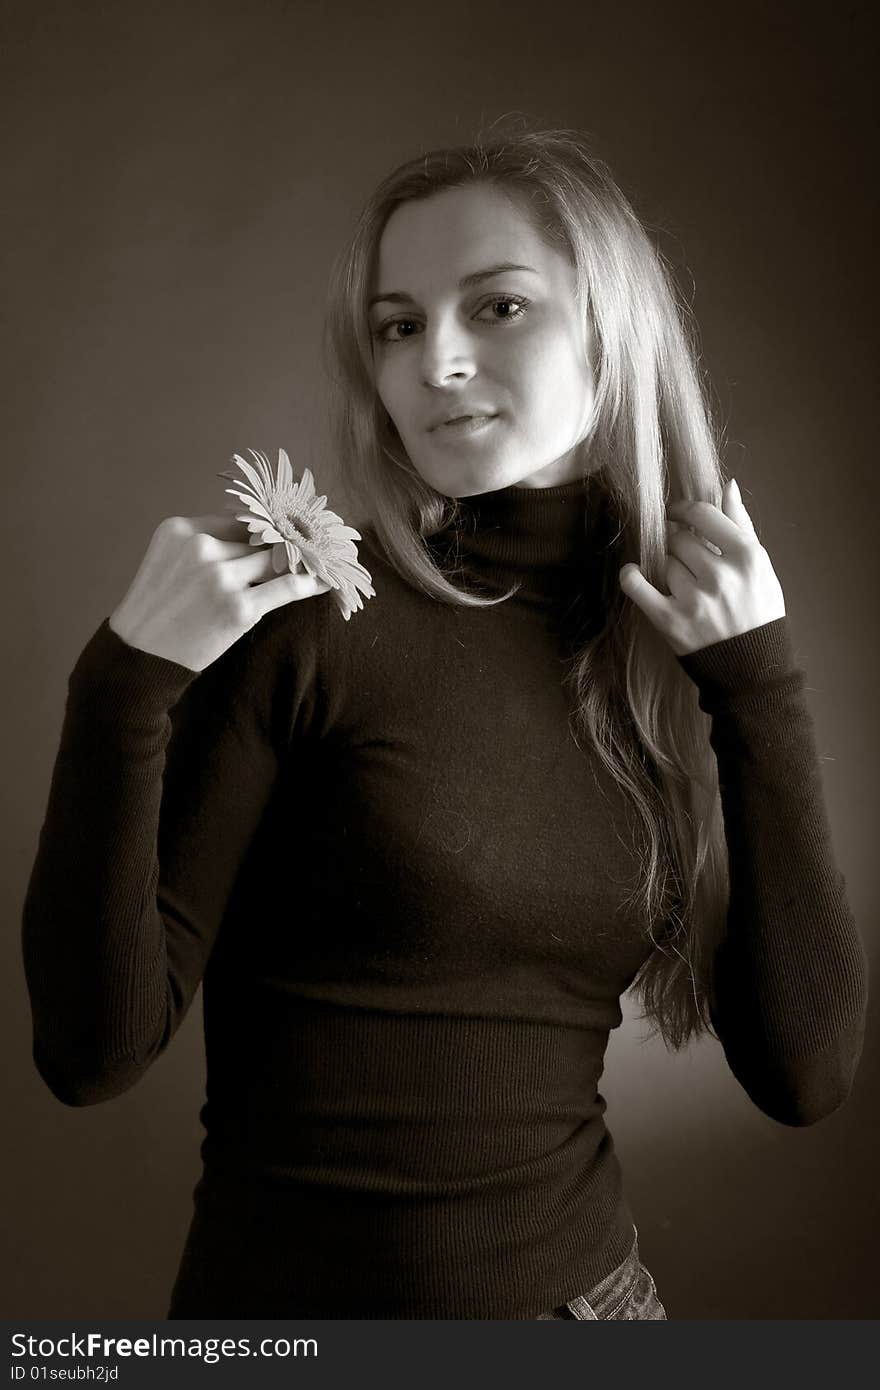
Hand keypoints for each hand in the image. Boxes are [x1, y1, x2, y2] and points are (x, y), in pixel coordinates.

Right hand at [108, 513, 332, 672]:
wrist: (140, 656)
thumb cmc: (158, 610)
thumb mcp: (169, 562)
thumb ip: (206, 546)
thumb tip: (259, 538)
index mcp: (181, 530)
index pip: (237, 521)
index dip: (263, 530)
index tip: (285, 533)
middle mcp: (200, 548)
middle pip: (257, 539)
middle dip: (282, 546)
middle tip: (311, 547)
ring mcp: (220, 578)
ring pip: (273, 560)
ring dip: (298, 561)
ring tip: (320, 563)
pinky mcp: (238, 608)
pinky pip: (287, 587)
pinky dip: (310, 582)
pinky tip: (324, 581)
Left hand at [618, 479, 785, 655]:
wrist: (751, 668)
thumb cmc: (758, 612)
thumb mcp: (760, 567)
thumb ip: (741, 524)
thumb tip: (728, 485)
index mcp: (748, 557)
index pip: (703, 514)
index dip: (684, 509)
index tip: (677, 513)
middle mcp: (721, 576)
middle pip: (679, 538)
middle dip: (678, 543)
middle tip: (685, 557)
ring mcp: (694, 599)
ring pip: (664, 562)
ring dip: (668, 567)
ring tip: (683, 582)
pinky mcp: (670, 621)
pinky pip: (637, 587)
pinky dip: (630, 576)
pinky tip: (632, 572)